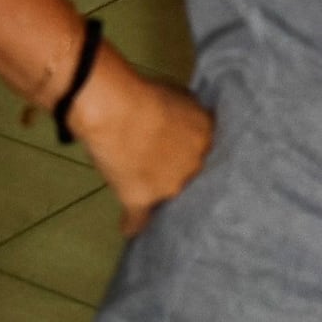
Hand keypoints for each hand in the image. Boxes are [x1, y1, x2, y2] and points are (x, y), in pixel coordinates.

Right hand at [62, 50, 213, 234]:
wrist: (115, 109)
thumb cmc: (144, 92)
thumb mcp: (178, 94)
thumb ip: (188, 114)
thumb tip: (184, 121)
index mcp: (205, 136)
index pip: (206, 150)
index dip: (191, 150)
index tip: (182, 149)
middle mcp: (194, 166)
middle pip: (190, 176)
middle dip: (178, 172)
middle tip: (160, 162)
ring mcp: (169, 187)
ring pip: (167, 196)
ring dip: (157, 193)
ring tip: (142, 185)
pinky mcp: (142, 199)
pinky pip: (138, 220)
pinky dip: (133, 224)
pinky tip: (129, 229)